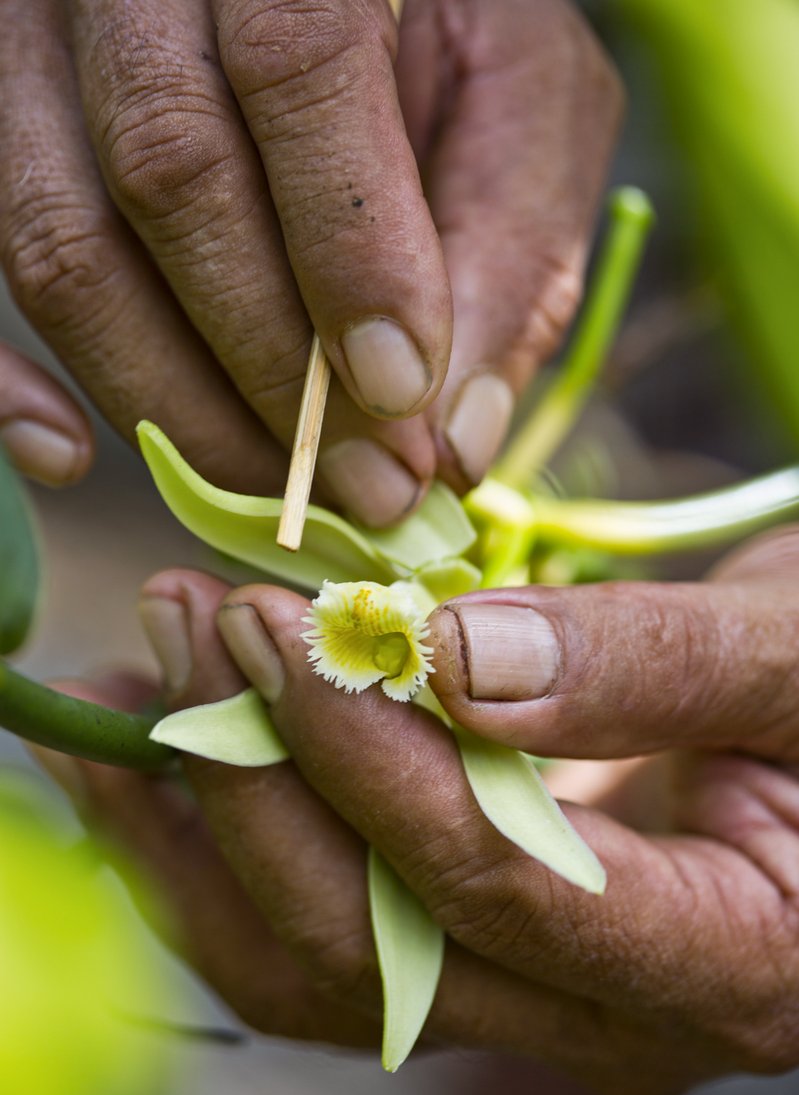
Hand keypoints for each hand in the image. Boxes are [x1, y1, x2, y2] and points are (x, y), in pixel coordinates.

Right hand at [0, 0, 620, 519]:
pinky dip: (8, 380)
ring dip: (173, 404)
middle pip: (168, 176)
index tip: (404, 403)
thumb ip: (510, 242)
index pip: (296, 66)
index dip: (347, 257)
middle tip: (367, 489)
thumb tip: (457, 440)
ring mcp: (37, 41)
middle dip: (271, 370)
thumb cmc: (449, 24)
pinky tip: (74, 459)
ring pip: (61, 239)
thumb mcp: (523, 95)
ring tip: (278, 494)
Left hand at [32, 528, 798, 1094]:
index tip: (268, 623)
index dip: (369, 759)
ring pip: (320, 966)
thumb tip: (459, 660)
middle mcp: (612, 1018)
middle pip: (378, 948)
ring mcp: (533, 997)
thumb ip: (653, 663)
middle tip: (182, 620)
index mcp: (730, 963)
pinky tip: (163, 752)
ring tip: (124, 688)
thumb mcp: (796, 655)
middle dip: (256, 781)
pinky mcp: (473, 946)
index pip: (500, 887)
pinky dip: (226, 845)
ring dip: (201, 829)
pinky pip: (320, 932)